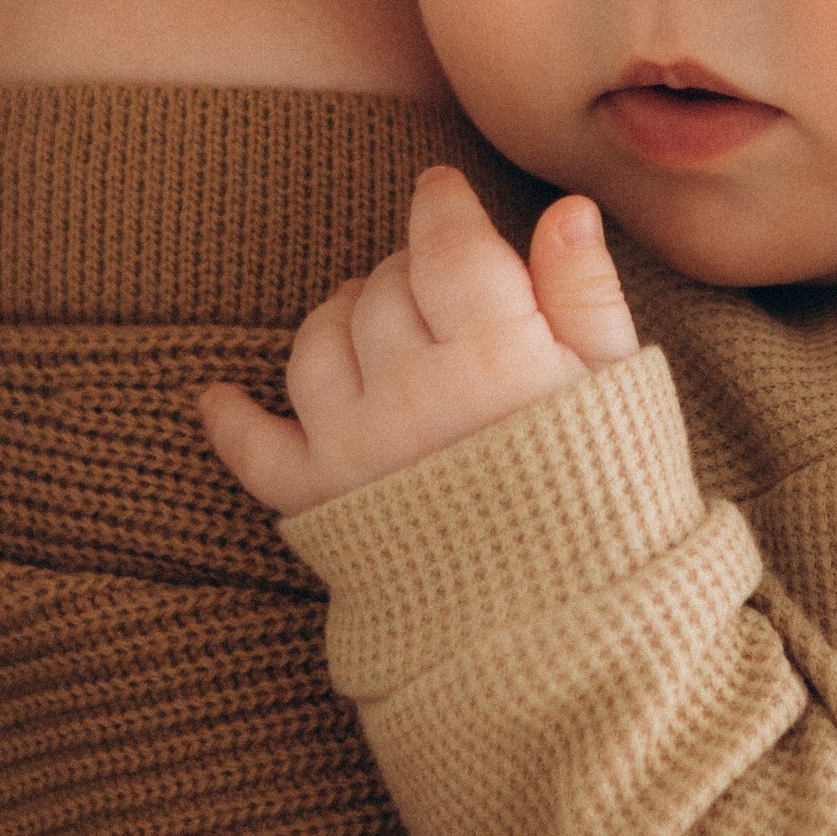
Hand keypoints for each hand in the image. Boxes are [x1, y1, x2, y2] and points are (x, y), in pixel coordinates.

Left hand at [201, 169, 637, 517]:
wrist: (574, 642)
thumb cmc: (611, 503)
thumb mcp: (619, 391)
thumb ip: (585, 295)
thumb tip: (567, 208)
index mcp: (495, 354)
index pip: (446, 243)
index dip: (442, 207)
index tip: (441, 193)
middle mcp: (412, 392)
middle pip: (384, 289)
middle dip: (408, 271)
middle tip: (440, 285)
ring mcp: (357, 448)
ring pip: (317, 345)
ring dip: (341, 321)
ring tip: (377, 327)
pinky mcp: (320, 505)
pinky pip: (254, 449)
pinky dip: (232, 420)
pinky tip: (217, 398)